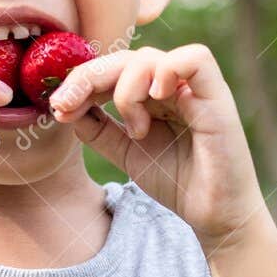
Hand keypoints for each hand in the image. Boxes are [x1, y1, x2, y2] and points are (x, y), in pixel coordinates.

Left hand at [47, 44, 267, 253]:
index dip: (81, 81)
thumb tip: (66, 107)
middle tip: (65, 105)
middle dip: (88, 78)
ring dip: (128, 89)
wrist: (215, 217)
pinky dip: (169, 70)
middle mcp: (174, 86)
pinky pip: (196, 59)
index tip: (58, 107)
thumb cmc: (179, 183)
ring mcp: (196, 89)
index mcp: (154, 95)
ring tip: (135, 130)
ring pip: (151, 58)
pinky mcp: (218, 98)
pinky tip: (156, 98)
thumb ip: (99, 130)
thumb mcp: (126, 153)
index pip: (112, 69)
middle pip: (125, 58)